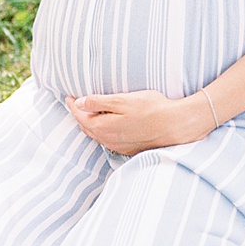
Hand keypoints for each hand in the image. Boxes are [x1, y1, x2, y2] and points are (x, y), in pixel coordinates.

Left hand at [64, 89, 213, 156]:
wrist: (176, 125)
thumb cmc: (151, 108)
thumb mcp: (122, 100)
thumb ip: (98, 102)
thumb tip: (79, 103)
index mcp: (102, 127)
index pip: (80, 116)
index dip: (73, 105)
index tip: (68, 96)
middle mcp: (108, 140)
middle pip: (86, 127)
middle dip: (79, 115)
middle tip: (75, 103)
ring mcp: (118, 146)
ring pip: (97, 135)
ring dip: (90, 124)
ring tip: (88, 113)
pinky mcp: (129, 148)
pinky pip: (108, 140)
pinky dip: (102, 131)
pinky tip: (107, 125)